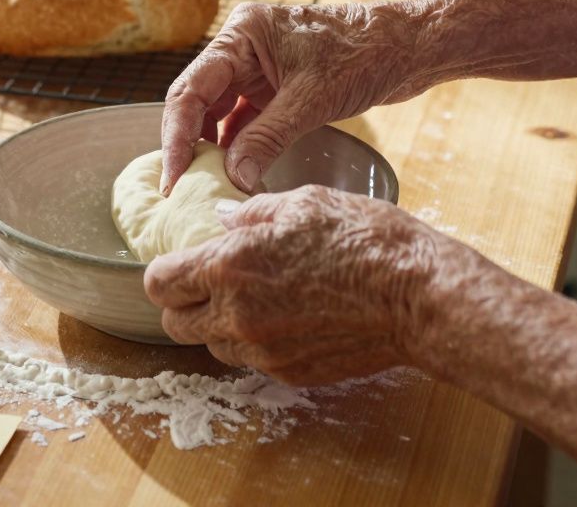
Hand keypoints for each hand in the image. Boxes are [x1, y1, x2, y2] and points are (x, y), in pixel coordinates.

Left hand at [142, 185, 480, 383]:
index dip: (165, 273)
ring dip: (219, 324)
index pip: (159, 282)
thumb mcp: (304, 203)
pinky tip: (288, 316)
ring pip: (211, 345)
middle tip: (211, 284)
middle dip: (184, 303)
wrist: (417, 296)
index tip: (180, 264)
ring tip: (256, 297)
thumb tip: (223, 221)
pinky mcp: (288, 373)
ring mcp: (262, 351)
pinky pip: (251, 361)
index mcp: (229, 266)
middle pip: (174, 323)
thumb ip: (251, 214)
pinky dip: (256, 341)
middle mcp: (236, 315)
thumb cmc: (366, 240)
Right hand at [160, 0, 433, 194]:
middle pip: (197, 101)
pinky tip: (233, 173)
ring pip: (218, 114)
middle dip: (188, 144)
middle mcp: (242, 49)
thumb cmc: (366, 54)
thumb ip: (266, 138)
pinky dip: (238, 147)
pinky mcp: (274, 89)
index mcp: (242, 35)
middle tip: (180, 188)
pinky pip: (243, 121)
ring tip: (204, 185)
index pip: (191, 88)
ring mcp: (257, 70)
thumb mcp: (311, 100)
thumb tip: (233, 177)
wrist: (409, 48)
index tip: (174, 175)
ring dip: (212, 148)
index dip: (177, 135)